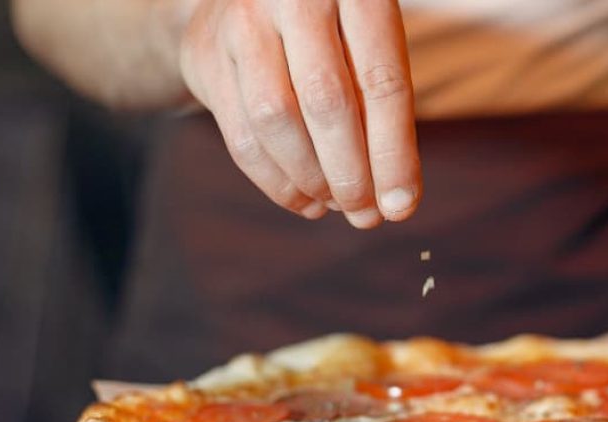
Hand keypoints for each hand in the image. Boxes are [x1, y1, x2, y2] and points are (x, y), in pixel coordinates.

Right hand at [179, 0, 419, 226]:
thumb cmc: (333, 32)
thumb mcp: (369, 47)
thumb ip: (384, 110)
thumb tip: (396, 201)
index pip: (382, 82)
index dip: (394, 154)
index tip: (401, 206)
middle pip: (326, 102)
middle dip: (350, 173)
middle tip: (366, 215)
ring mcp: (243, 21)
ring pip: (275, 119)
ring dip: (311, 178)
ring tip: (336, 205)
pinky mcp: (205, 54)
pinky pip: (241, 135)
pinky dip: (276, 181)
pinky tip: (305, 200)